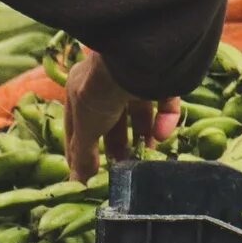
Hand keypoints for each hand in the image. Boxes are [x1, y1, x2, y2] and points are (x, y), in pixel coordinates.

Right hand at [63, 50, 176, 181]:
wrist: (134, 60)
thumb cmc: (99, 91)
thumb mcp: (86, 127)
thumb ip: (82, 153)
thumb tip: (76, 182)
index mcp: (82, 88)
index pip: (78, 123)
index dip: (80, 149)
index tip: (85, 174)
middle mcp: (108, 81)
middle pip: (112, 120)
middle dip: (117, 146)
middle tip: (122, 169)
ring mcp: (136, 78)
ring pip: (141, 113)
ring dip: (143, 136)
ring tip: (145, 157)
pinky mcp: (162, 78)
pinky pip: (165, 103)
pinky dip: (165, 119)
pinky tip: (161, 135)